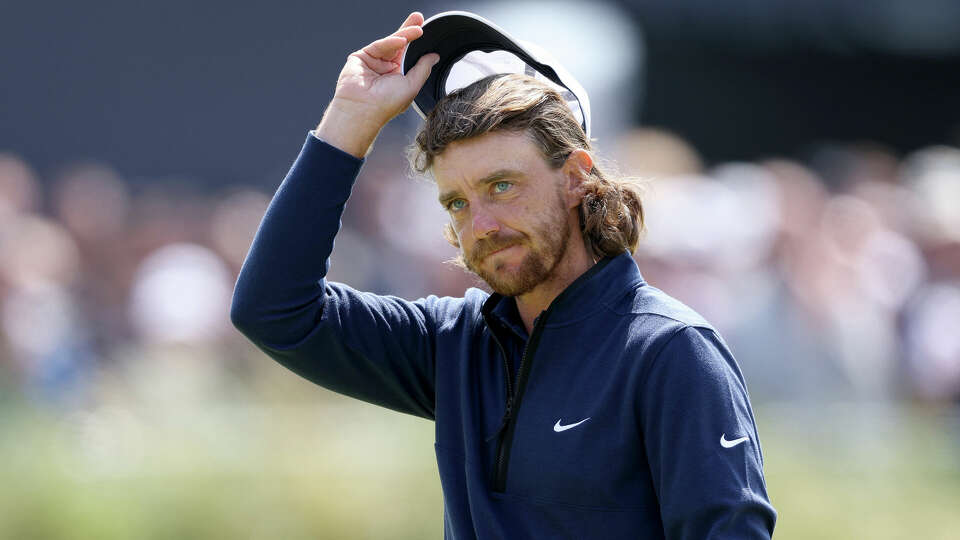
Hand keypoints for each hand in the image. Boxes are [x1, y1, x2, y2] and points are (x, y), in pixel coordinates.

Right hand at [317, 12, 439, 157]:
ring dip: (404, 35)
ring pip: (390, 43)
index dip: (416, 42)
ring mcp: (372, 61)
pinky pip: (379, 46)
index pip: (408, 54)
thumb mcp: (412, 86)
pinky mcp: (361, 57)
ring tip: (417, 30)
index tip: (424, 31)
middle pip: (399, 44)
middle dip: (409, 30)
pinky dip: (390, 42)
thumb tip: (434, 57)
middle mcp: (384, 67)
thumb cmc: (386, 105)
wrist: (362, 111)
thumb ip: (423, 69)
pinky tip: (402, 40)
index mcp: (397, 76)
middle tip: (419, 18)